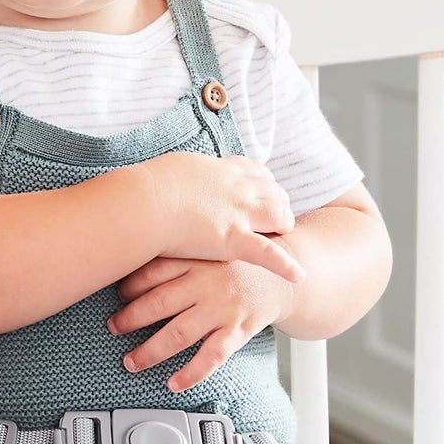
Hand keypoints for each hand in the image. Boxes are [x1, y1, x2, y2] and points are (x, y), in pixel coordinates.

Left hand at [107, 243, 304, 393]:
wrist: (285, 274)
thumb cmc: (236, 262)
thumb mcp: (208, 246)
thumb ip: (177, 253)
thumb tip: (129, 261)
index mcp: (197, 257)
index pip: (152, 271)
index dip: (128, 285)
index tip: (114, 295)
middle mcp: (207, 282)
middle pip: (158, 303)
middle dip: (129, 319)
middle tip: (113, 328)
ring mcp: (223, 308)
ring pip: (178, 334)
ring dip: (149, 351)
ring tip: (131, 362)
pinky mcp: (238, 330)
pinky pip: (211, 357)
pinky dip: (191, 374)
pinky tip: (173, 383)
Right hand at [142, 151, 303, 286]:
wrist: (145, 204)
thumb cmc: (149, 187)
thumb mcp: (173, 169)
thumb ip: (187, 176)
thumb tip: (181, 179)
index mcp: (222, 169)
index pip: (255, 171)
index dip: (263, 182)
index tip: (262, 190)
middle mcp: (238, 188)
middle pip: (273, 192)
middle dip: (279, 203)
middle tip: (278, 215)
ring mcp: (239, 214)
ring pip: (278, 215)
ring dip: (284, 224)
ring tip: (285, 234)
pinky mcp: (234, 241)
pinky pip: (268, 253)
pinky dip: (286, 264)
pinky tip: (299, 275)